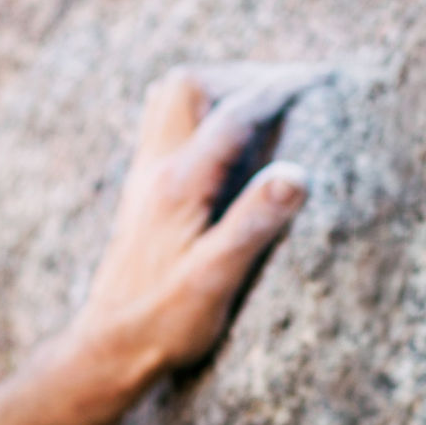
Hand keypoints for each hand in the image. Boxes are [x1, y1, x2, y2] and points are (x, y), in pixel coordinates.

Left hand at [67, 64, 324, 380]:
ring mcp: (144, 179)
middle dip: (237, 77)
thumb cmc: (163, 321)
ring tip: (255, 107)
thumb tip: (297, 175)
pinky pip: (164, 129)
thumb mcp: (216, 278)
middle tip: (281, 91)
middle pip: (188, 85)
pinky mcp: (142, 195)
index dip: (277, 91)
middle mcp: (155, 170)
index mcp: (179, 184)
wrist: (109, 347)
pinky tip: (223, 146)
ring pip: (169, 102)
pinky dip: (197, 118)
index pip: (233, 115)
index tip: (316, 80)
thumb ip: (255, 222)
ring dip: (212, 92)